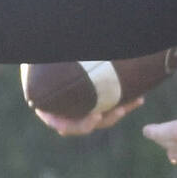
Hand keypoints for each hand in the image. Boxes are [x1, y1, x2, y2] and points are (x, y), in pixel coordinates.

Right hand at [19, 65, 145, 138]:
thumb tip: (42, 65)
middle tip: (120, 110)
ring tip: (136, 101)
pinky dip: (124, 101)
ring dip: (121, 110)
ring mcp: (82, 107)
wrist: (50, 51)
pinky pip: (111, 104)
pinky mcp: (97, 99)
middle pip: (88, 123)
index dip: (81, 125)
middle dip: (107, 118)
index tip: (96, 116)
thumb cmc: (41, 60)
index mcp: (49, 109)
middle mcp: (66, 112)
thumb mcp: (37, 67)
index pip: (64, 126)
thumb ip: (45, 74)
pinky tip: (139, 97)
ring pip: (104, 115)